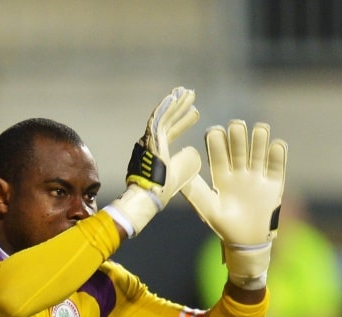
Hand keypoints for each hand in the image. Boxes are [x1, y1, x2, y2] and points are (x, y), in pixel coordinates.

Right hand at [107, 87, 200, 236]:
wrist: (146, 198)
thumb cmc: (160, 192)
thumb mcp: (180, 175)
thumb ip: (186, 163)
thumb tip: (194, 151)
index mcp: (157, 151)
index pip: (170, 132)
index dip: (183, 121)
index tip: (195, 112)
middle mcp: (149, 142)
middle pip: (167, 120)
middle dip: (179, 107)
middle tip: (190, 95)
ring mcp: (148, 140)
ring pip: (164, 117)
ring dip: (175, 104)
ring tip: (187, 92)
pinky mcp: (149, 141)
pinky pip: (158, 120)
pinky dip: (166, 108)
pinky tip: (174, 97)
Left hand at [182, 120, 287, 289]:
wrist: (247, 242)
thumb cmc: (224, 226)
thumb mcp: (208, 209)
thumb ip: (196, 192)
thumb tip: (180, 174)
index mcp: (221, 176)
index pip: (219, 155)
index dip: (216, 143)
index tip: (214, 131)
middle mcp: (239, 172)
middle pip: (239, 150)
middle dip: (238, 137)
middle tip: (236, 125)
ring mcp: (257, 177)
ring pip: (258, 153)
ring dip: (259, 141)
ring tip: (259, 129)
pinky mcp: (274, 184)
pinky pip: (277, 167)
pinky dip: (277, 155)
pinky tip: (277, 144)